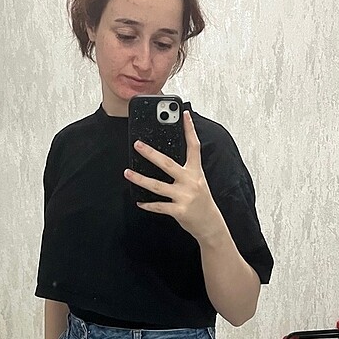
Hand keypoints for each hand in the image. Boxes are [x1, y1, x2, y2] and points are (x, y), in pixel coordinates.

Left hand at [124, 110, 224, 242]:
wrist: (210, 224)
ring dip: (140, 179)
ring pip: (157, 186)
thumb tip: (164, 159)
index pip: (194, 146)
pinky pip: (159, 206)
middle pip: (167, 164)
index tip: (184, 114)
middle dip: (151, 153)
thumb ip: (185, 170)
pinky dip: (148, 205)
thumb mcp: (198, 181)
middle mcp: (191, 182)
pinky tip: (139, 202)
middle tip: (137, 144)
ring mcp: (185, 196)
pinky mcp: (179, 210)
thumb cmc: (201, 201)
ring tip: (127, 173)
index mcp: (196, 171)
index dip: (190, 129)